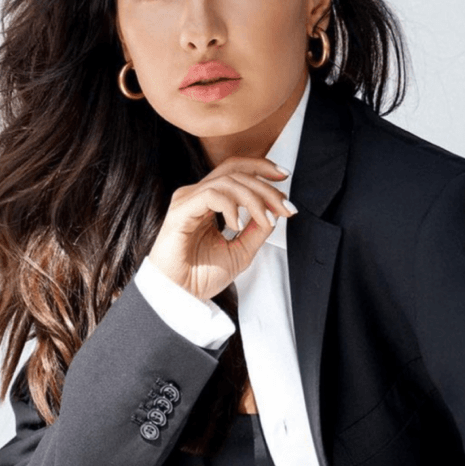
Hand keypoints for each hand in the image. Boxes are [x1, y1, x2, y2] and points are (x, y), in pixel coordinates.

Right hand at [147, 157, 296, 300]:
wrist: (179, 297)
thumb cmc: (200, 277)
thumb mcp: (241, 251)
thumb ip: (257, 229)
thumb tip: (275, 209)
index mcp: (209, 202)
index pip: (235, 170)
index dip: (261, 168)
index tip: (284, 178)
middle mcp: (197, 196)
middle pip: (235, 172)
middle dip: (266, 186)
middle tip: (284, 207)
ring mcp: (187, 201)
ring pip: (227, 181)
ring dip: (253, 198)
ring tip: (264, 220)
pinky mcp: (180, 211)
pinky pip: (211, 195)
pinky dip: (231, 206)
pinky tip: (236, 225)